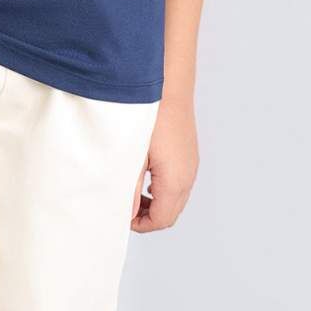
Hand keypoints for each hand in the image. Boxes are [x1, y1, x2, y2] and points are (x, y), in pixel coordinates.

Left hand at [130, 93, 198, 231]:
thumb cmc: (149, 117)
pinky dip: (161, 189)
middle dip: (147, 217)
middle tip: (124, 208)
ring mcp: (190, 164)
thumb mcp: (132, 157)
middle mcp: (188, 176)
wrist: (167, 85)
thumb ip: (128, 190)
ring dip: (154, 203)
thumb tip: (125, 213)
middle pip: (170, 213)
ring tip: (131, 193)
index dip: (140, 225)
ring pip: (175, 199)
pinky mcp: (188, 154)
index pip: (161, 220)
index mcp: (175, 181)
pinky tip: (143, 176)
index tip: (120, 216)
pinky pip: (178, 182)